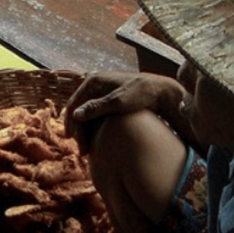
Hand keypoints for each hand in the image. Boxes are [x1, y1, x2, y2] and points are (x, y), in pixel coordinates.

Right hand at [64, 71, 185, 145]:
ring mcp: (101, 93)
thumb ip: (96, 108)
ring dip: (84, 132)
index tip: (73, 141)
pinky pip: (94, 116)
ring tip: (88, 150)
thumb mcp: (118, 102)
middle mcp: (94, 85)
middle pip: (78, 111)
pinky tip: (96, 142)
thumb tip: (75, 115)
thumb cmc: (141, 93)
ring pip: (85, 115)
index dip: (71, 124)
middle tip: (83, 151)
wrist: (161, 91)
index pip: (74, 104)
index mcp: (93, 81)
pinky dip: (93, 129)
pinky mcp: (108, 100)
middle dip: (78, 131)